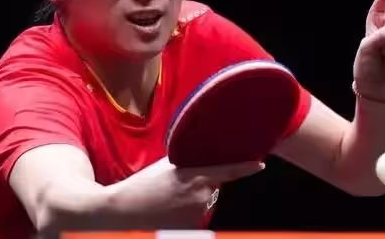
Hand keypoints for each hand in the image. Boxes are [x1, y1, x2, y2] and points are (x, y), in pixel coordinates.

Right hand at [112, 157, 264, 228]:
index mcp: (197, 177)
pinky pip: (196, 218)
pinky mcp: (191, 229)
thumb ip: (188, 162)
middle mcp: (201, 197)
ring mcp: (197, 215)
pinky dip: (187, 215)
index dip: (247, 167)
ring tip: (169, 201)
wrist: (124, 211)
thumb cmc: (143, 185)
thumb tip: (199, 156)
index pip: (229, 171)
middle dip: (203, 186)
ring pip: (204, 204)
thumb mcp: (166, 166)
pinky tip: (170, 212)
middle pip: (213, 188)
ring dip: (194, 202)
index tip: (260, 165)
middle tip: (177, 188)